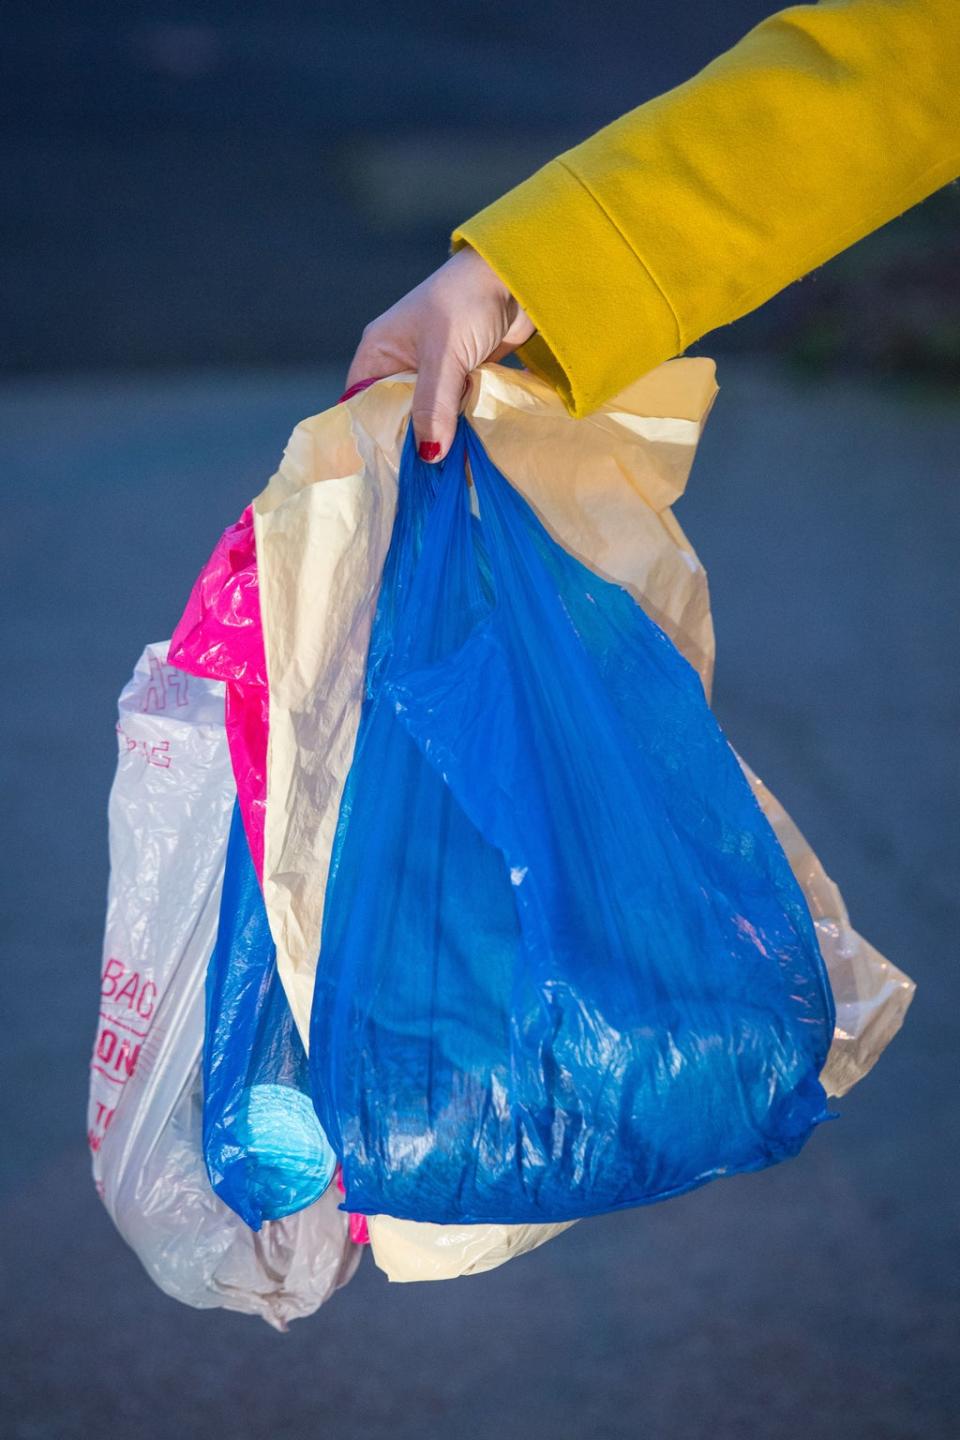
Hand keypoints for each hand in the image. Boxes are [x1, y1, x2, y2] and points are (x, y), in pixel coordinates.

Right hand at [345, 246, 533, 461]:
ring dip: (440, 438)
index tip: (381, 469)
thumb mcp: (444, 354)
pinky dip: (461, 428)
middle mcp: (401, 363)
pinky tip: (466, 453)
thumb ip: (434, 406)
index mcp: (380, 351)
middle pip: (397, 415)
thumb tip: (428, 455)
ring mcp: (434, 372)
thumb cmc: (467, 302)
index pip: (362, 402)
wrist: (517, 277)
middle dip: (409, 443)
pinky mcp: (462, 378)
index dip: (369, 433)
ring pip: (429, 417)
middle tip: (418, 481)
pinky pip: (455, 412)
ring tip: (443, 475)